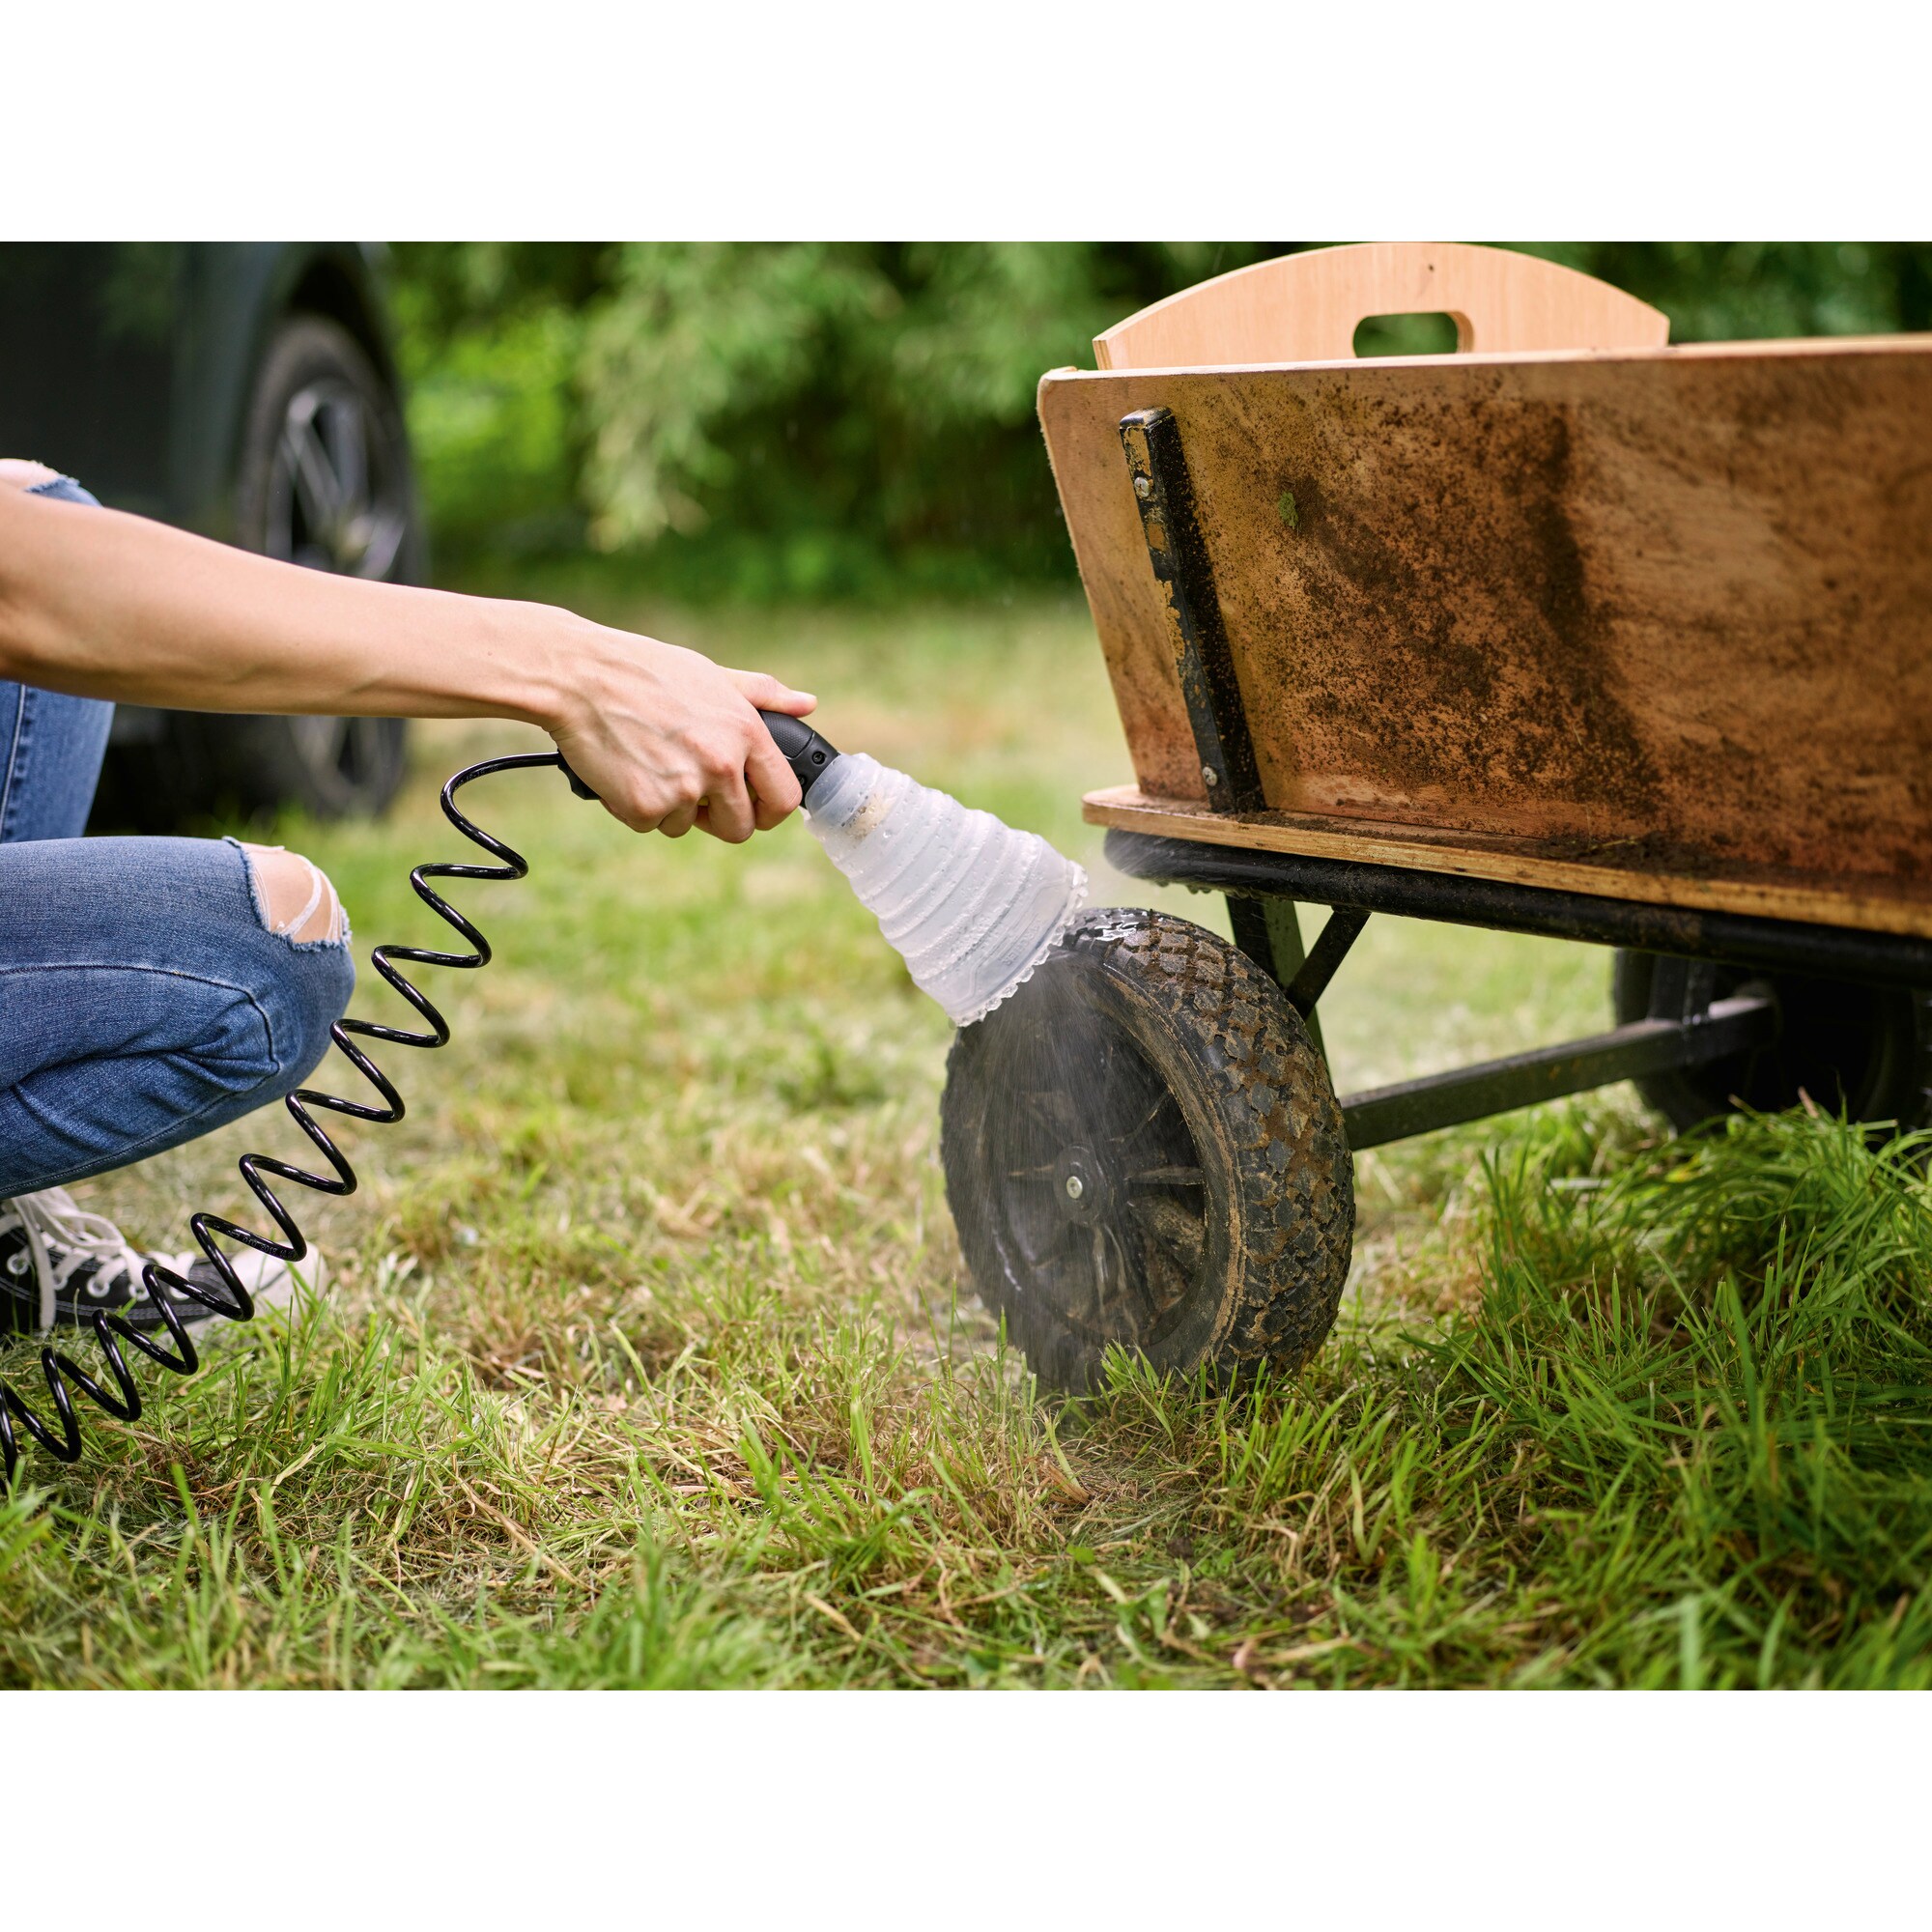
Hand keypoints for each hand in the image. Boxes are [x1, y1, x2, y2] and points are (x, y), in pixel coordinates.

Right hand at [547, 626, 816, 841]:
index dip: (769, 811)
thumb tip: (807, 704)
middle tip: (691, 791)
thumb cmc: (644, 671)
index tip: (753, 808)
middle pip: (739, 828)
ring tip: (648, 761)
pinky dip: (636, 806)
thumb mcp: (711, 674)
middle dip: (718, 819)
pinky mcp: (644, 806)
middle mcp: (720, 764)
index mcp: (745, 732)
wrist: (578, 676)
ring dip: (670, 807)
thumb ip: (762, 694)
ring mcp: (683, 789)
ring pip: (688, 827)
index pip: (783, 798)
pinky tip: (625, 768)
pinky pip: (650, 824)